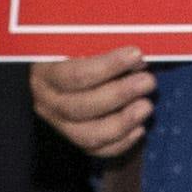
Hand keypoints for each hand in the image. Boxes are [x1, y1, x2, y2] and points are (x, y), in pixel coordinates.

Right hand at [33, 46, 155, 157]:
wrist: (61, 72)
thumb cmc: (74, 49)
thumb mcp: (80, 40)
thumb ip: (102, 45)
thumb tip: (137, 59)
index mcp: (44, 73)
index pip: (74, 74)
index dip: (107, 66)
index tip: (136, 54)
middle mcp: (47, 103)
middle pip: (81, 107)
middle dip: (119, 94)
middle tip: (148, 81)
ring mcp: (59, 125)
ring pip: (88, 135)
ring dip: (122, 122)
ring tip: (147, 106)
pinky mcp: (74, 140)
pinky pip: (97, 151)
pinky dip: (120, 143)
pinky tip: (140, 128)